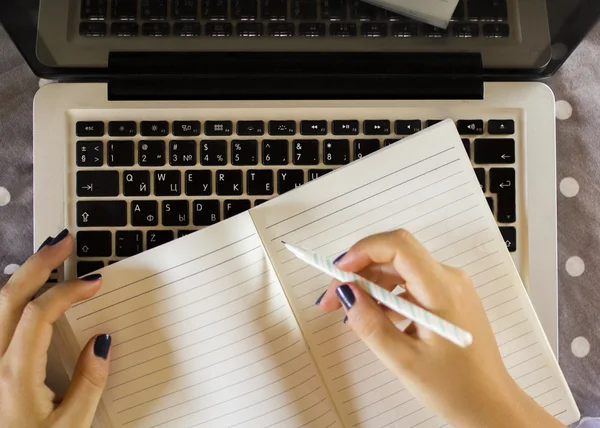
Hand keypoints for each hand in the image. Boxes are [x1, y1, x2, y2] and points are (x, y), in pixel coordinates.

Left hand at [0, 229, 110, 427]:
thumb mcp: (71, 427)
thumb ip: (90, 383)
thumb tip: (102, 342)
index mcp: (14, 375)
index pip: (39, 314)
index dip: (68, 291)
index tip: (93, 283)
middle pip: (9, 297)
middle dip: (39, 264)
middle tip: (62, 242)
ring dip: (22, 275)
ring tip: (46, 257)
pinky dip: (11, 297)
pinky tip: (24, 292)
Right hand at [318, 229, 563, 427]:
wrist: (492, 407)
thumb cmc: (457, 389)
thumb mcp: (405, 361)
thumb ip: (371, 325)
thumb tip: (346, 294)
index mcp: (442, 290)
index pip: (398, 246)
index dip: (363, 251)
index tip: (338, 272)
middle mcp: (449, 279)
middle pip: (395, 256)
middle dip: (359, 271)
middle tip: (332, 299)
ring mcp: (450, 288)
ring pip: (400, 270)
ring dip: (370, 285)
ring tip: (350, 313)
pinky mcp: (448, 299)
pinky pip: (411, 285)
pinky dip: (387, 296)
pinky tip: (375, 319)